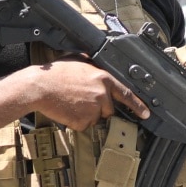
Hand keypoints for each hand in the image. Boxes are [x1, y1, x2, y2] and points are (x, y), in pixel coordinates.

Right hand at [29, 60, 147, 131]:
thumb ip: (94, 66)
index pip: (126, 94)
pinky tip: (67, 110)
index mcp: (104, 78)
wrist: (39, 87)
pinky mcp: (83, 121)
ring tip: (71, 102)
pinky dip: (76, 121)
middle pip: (108, 109)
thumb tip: (97, 65)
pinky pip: (83, 126)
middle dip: (98, 107)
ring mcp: (93, 109)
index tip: (146, 114)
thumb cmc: (56, 73)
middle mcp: (102, 95)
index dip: (138, 105)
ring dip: (86, 114)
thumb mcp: (79, 61)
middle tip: (80, 99)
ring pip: (95, 118)